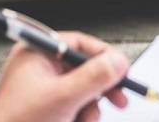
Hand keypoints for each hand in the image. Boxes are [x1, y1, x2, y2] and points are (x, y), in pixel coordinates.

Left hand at [0, 32, 129, 121]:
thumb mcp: (63, 96)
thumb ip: (94, 76)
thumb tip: (119, 61)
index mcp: (37, 53)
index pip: (79, 44)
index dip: (104, 57)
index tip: (122, 70)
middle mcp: (40, 67)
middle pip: (84, 68)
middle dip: (100, 88)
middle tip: (119, 97)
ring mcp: (42, 89)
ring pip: (82, 90)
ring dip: (90, 108)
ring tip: (84, 120)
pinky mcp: (45, 108)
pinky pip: (74, 106)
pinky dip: (80, 116)